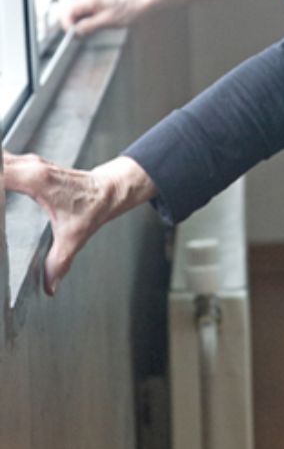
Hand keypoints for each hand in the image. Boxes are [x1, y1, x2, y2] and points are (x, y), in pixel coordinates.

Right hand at [2, 150, 155, 294]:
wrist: (107, 190)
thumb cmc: (93, 207)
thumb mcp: (75, 237)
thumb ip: (59, 262)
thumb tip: (49, 287)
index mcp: (37, 179)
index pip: (0, 172)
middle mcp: (29, 166)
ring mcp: (27, 163)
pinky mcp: (26, 166)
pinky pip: (0, 162)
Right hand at [61, 0, 147, 35]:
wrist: (142, 2)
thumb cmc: (128, 10)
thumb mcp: (107, 21)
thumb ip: (89, 25)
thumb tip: (75, 31)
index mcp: (89, 0)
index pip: (67, 11)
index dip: (67, 24)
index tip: (74, 35)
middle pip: (68, 12)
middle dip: (71, 25)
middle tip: (81, 35)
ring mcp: (92, 1)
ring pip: (76, 14)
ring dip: (78, 24)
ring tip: (89, 32)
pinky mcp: (96, 5)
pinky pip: (84, 14)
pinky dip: (85, 22)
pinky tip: (94, 27)